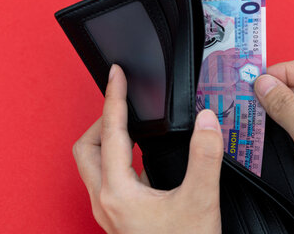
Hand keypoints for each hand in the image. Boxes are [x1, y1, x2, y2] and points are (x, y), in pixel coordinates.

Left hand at [73, 64, 222, 232]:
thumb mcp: (200, 201)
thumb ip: (204, 156)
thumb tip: (206, 121)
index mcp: (118, 192)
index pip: (111, 131)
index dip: (114, 98)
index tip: (116, 75)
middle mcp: (105, 201)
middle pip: (87, 148)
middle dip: (102, 119)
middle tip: (122, 102)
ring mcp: (109, 211)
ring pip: (93, 165)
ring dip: (107, 139)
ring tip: (130, 123)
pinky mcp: (118, 218)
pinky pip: (107, 178)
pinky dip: (118, 158)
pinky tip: (139, 158)